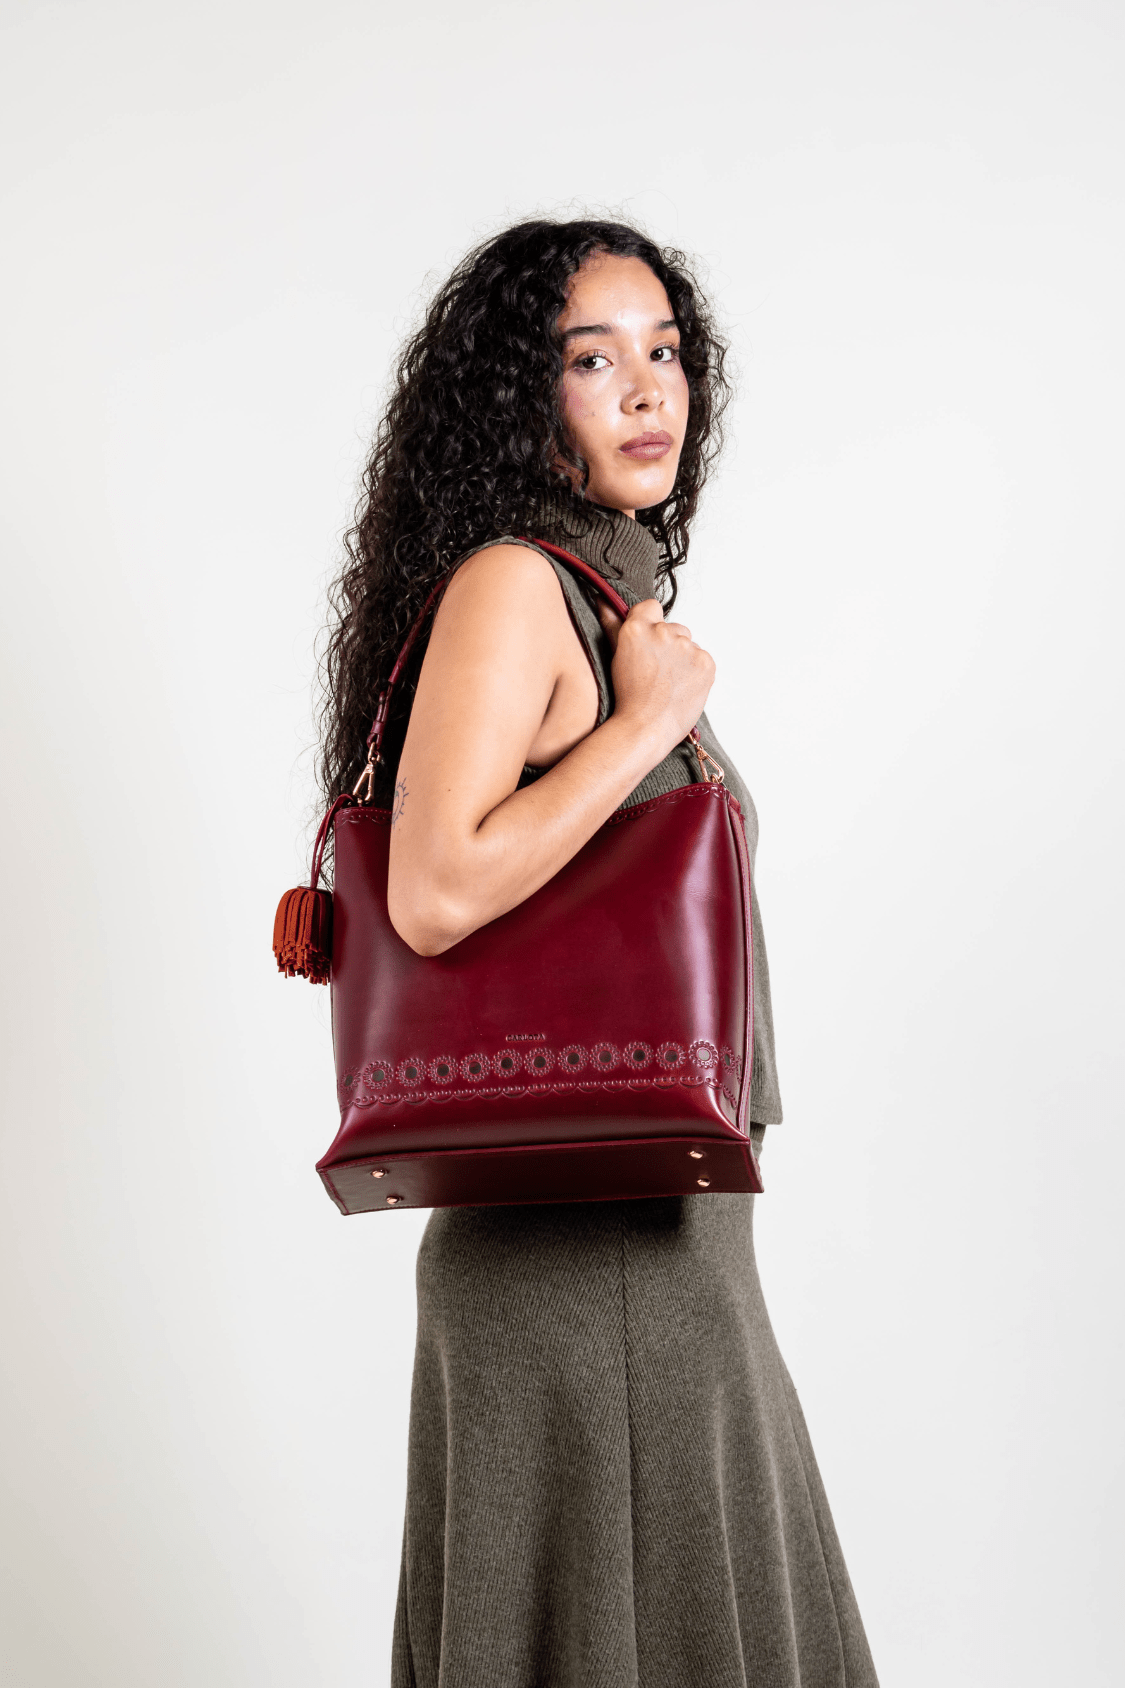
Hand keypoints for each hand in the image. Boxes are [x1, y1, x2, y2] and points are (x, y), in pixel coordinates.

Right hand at [597, 596, 714, 752]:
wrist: (646, 728)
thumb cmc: (628, 698)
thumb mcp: (616, 657)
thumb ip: (612, 625)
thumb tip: (602, 600)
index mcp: (638, 628)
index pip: (651, 607)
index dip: (650, 624)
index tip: (647, 644)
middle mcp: (663, 632)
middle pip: (674, 628)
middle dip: (668, 645)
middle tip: (657, 672)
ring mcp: (686, 647)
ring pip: (689, 645)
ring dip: (682, 659)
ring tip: (669, 683)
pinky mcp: (705, 662)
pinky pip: (702, 659)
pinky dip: (696, 671)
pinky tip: (682, 687)